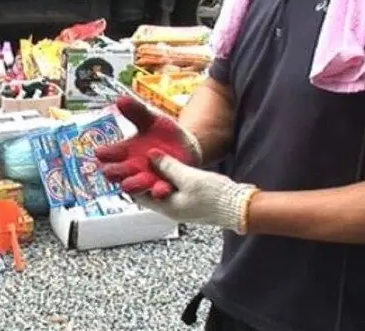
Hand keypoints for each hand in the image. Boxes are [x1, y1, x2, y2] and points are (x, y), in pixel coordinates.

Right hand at [97, 96, 202, 199]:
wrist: (186, 147)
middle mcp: (131, 168)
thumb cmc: (162, 133)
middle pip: (117, 173)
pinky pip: (159, 193)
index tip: (100, 152)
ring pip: (135, 187)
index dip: (104, 154)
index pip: (109, 154)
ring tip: (129, 183)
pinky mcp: (162, 187)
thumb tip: (120, 99)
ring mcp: (146, 179)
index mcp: (124, 151)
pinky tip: (160, 189)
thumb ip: (137, 111)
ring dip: (133, 185)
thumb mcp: (151, 119)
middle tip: (109, 171)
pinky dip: (159, 192)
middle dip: (113, 172)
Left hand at [130, 153, 247, 230]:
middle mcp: (172, 209)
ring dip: (157, 174)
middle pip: (150, 191)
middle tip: (136, 158)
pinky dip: (170, 176)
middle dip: (143, 175)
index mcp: (167, 207)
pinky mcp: (193, 200)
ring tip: (152, 157)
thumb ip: (169, 167)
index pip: (139, 195)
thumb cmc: (216, 196)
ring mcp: (183, 205)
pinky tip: (171, 164)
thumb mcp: (189, 178)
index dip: (130, 180)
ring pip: (163, 188)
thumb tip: (151, 156)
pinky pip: (175, 187)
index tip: (123, 165)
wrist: (242, 207)